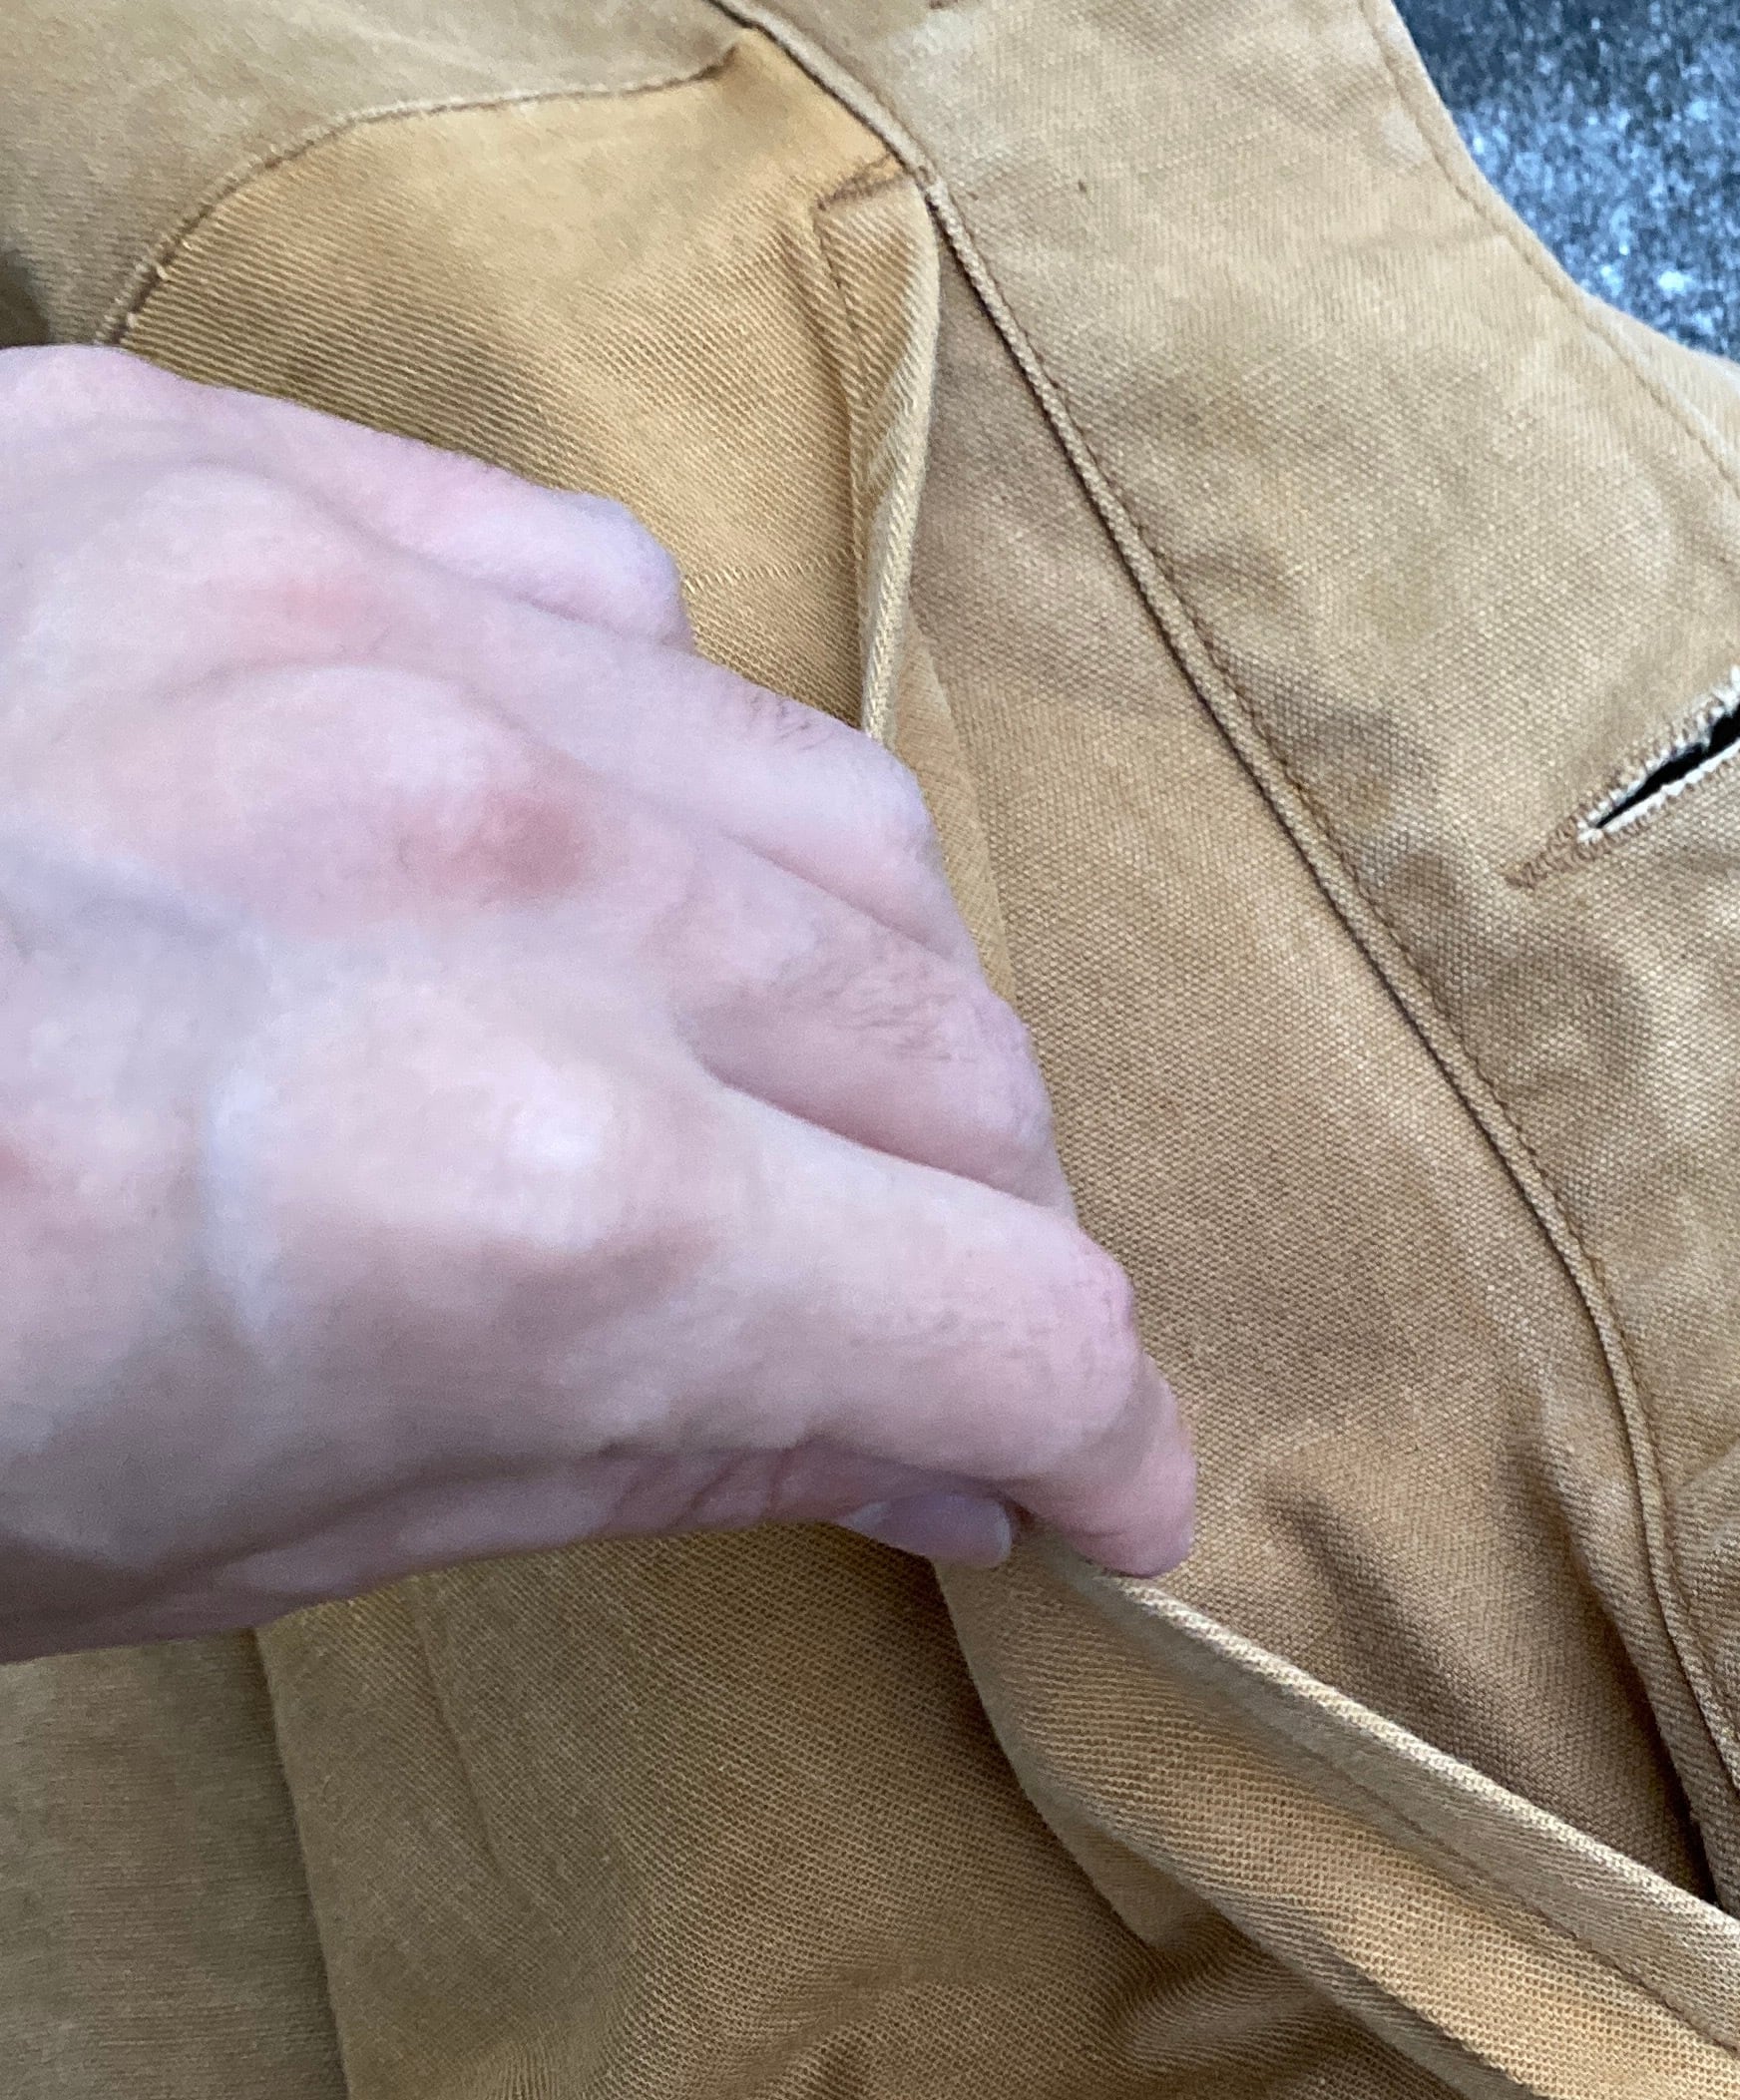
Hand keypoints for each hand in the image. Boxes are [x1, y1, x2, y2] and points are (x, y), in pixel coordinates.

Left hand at [0, 346, 1192, 1663]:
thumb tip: (926, 1446)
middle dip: (978, 1235)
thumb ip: (645, 1453)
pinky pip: (604, 605)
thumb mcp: (240, 1533)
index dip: (1093, 1436)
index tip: (1092, 1489)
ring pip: (835, 820)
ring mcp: (350, 638)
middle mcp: (499, 883)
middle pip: (964, 1059)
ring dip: (853, 1002)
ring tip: (757, 1096)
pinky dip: (650, 761)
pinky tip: (565, 860)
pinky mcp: (195, 476)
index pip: (1010, 1315)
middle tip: (906, 1328)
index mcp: (520, 1207)